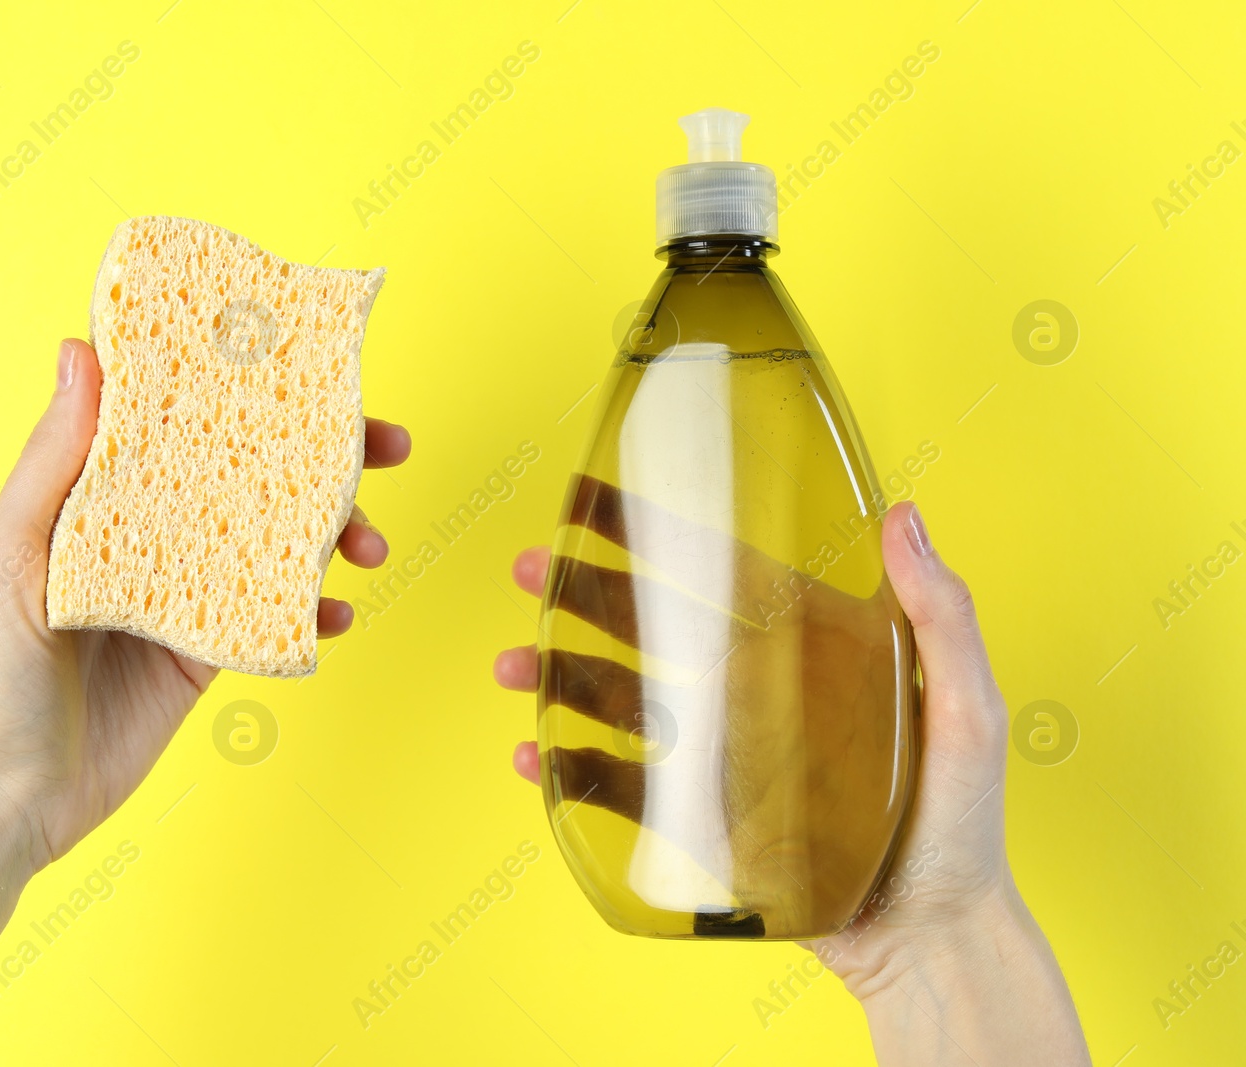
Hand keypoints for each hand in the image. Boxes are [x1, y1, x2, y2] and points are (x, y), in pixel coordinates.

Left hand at [0, 338, 410, 877]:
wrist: (11, 795)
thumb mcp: (8, 554)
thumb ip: (53, 460)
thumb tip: (78, 351)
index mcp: (97, 495)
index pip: (180, 419)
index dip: (242, 385)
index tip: (305, 364)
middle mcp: (149, 534)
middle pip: (249, 472)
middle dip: (324, 454)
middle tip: (383, 444)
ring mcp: (186, 592)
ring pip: (278, 538)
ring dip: (336, 531)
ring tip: (371, 543)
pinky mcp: (211, 651)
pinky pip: (277, 613)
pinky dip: (317, 608)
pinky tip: (339, 612)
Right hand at [493, 501, 1088, 1063]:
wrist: (933, 941)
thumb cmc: (964, 827)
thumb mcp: (969, 711)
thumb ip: (942, 618)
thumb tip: (905, 518)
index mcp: (811, 653)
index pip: (724, 575)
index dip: (660, 537)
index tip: (603, 505)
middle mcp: (756, 695)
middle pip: (652, 630)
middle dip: (581, 598)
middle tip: (526, 572)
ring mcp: (724, 759)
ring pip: (622, 701)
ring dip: (558, 679)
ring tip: (510, 668)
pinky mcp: (703, 821)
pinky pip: (625, 788)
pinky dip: (571, 770)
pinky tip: (535, 757)